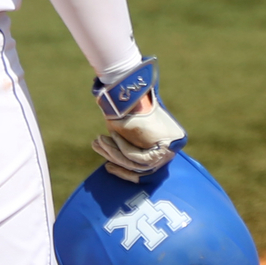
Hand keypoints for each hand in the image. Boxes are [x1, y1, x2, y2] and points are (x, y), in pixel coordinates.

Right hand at [90, 57, 186, 180]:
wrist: (137, 93)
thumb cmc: (129, 110)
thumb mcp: (124, 134)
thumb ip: (124, 150)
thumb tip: (113, 166)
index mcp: (160, 149)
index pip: (141, 167)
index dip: (123, 171)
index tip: (107, 167)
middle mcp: (168, 151)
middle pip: (139, 166)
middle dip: (114, 158)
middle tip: (96, 145)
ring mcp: (169, 151)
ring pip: (138, 163)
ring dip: (116, 152)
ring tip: (100, 140)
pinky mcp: (166, 148)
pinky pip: (141, 157)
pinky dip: (125, 148)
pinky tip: (114, 136)